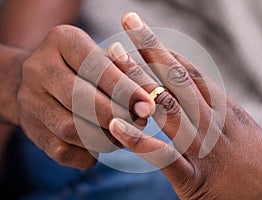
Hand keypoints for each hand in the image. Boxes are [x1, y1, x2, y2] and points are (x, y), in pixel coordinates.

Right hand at [17, 25, 155, 169]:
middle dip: (115, 115)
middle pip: (79, 98)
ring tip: (124, 137)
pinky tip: (100, 148)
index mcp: (62, 40)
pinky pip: (60, 150)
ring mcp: (29, 98)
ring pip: (70, 128)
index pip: (95, 66)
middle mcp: (39, 66)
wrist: (42, 80)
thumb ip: (128, 72)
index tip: (149, 106)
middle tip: (139, 124)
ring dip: (103, 138)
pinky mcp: (29, 126)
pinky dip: (86, 154)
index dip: (125, 90)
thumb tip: (152, 95)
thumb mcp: (106, 59)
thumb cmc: (85, 68)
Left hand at [108, 13, 261, 198]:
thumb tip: (206, 101)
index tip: (144, 35)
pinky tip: (116, 126)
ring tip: (114, 59)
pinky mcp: (195, 180)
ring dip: (138, 81)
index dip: (165, 52)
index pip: (191, 73)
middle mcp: (214, 122)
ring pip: (167, 107)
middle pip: (178, 78)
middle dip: (151, 49)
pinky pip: (164, 156)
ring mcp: (204, 149)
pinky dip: (139, 140)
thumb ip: (222, 117)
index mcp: (226, 111)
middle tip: (129, 22)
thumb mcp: (245, 133)